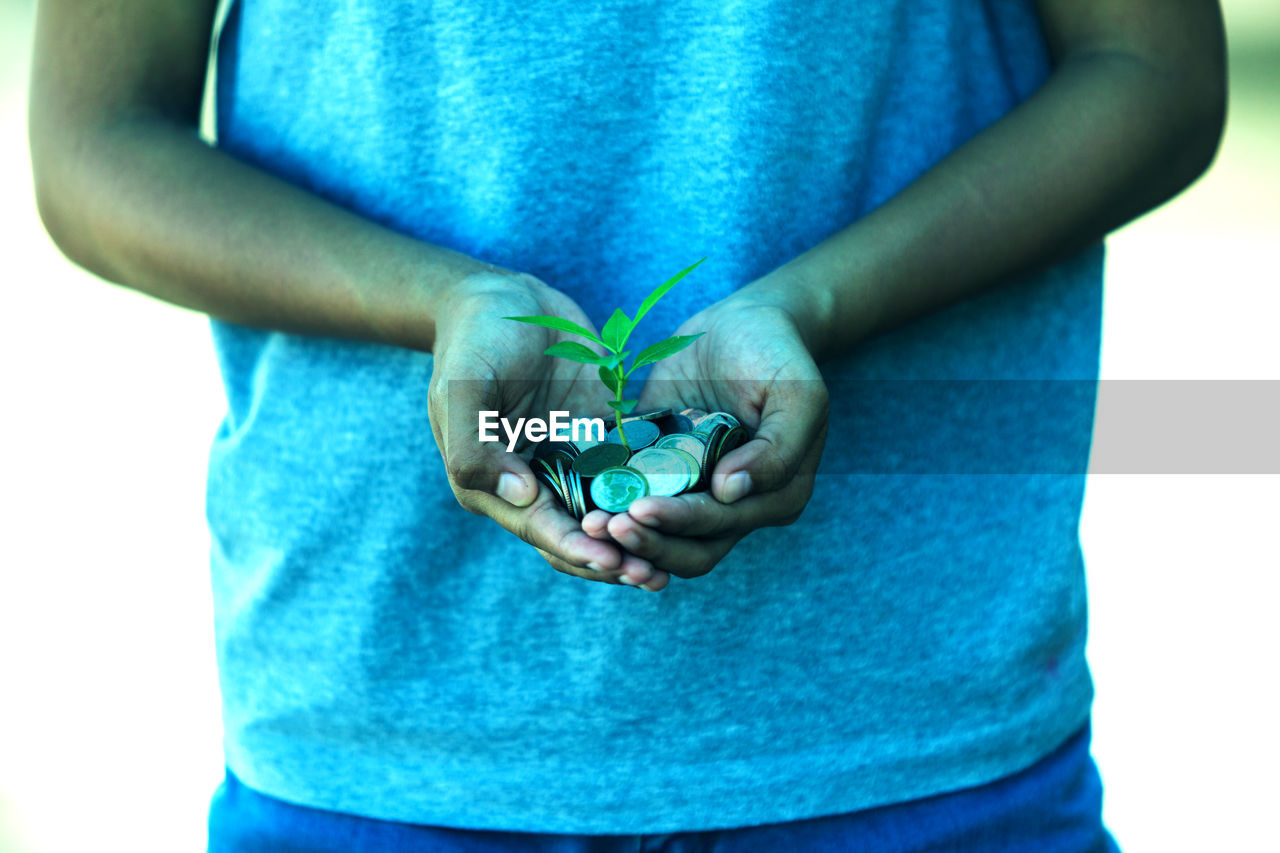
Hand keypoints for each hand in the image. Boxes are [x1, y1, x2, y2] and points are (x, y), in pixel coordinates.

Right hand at [427, 268, 657, 585]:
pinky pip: (628, 476)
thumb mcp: (463, 387)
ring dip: (635, 542)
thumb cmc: (475, 339)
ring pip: (606, 516)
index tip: (613, 562)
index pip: (539, 528)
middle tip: (653, 577)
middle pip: (575, 536)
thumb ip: (476, 446)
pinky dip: (651, 497)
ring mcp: (567, 463)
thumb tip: (520, 497)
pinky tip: (687, 511)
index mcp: (491, 482)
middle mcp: (531, 482)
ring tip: (672, 565)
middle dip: (612, 561)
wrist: (503, 296)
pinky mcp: (597, 440)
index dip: (577, 549)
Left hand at [580, 288, 828, 583]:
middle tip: (602, 526)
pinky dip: (612, 507)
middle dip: (646, 542)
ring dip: (626, 538)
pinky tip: (580, 501)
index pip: (722, 525)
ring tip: (588, 523)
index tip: (640, 510)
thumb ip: (778, 449)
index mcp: (776, 495)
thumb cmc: (778, 353)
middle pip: (689, 548)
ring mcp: (697, 491)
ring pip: (661, 537)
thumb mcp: (799, 393)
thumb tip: (730, 492)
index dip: (681, 523)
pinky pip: (637, 499)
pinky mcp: (663, 470)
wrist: (746, 321)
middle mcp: (737, 505)